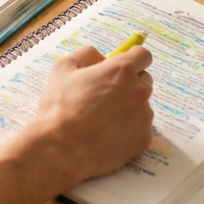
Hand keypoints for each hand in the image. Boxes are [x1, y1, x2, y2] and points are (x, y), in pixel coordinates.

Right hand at [25, 44, 153, 192]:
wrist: (60, 149)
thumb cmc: (59, 107)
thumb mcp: (63, 67)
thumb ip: (87, 54)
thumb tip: (102, 56)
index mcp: (121, 70)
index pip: (143, 55)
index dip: (131, 58)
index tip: (121, 65)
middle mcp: (139, 91)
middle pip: (144, 79)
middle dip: (129, 82)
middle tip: (105, 93)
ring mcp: (144, 117)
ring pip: (142, 105)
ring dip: (128, 106)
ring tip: (101, 117)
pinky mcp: (144, 139)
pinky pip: (140, 127)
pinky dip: (127, 127)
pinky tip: (106, 132)